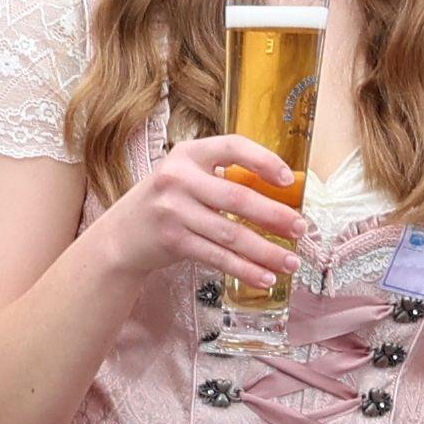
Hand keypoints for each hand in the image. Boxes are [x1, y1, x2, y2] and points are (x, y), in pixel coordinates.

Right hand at [98, 132, 309, 295]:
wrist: (121, 236)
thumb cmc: (167, 204)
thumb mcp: (187, 178)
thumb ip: (222, 179)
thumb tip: (281, 197)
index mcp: (189, 154)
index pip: (232, 146)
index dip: (264, 160)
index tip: (289, 179)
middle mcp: (178, 178)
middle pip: (238, 198)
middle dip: (275, 215)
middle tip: (301, 229)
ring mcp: (173, 210)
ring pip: (231, 233)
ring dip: (266, 251)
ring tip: (290, 262)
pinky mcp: (172, 241)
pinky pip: (217, 256)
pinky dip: (244, 269)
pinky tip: (265, 277)